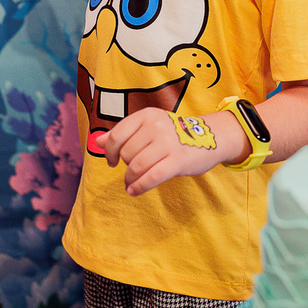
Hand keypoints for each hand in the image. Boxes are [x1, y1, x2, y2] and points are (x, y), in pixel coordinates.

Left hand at [101, 107, 234, 195]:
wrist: (210, 137)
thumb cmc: (174, 134)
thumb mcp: (149, 127)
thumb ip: (123, 133)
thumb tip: (96, 141)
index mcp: (147, 115)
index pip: (117, 135)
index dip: (109, 152)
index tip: (112, 161)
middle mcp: (156, 126)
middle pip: (127, 153)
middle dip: (125, 167)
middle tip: (131, 172)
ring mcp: (168, 143)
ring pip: (137, 166)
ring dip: (130, 179)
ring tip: (131, 184)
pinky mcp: (178, 160)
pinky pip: (151, 177)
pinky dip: (139, 187)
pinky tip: (134, 191)